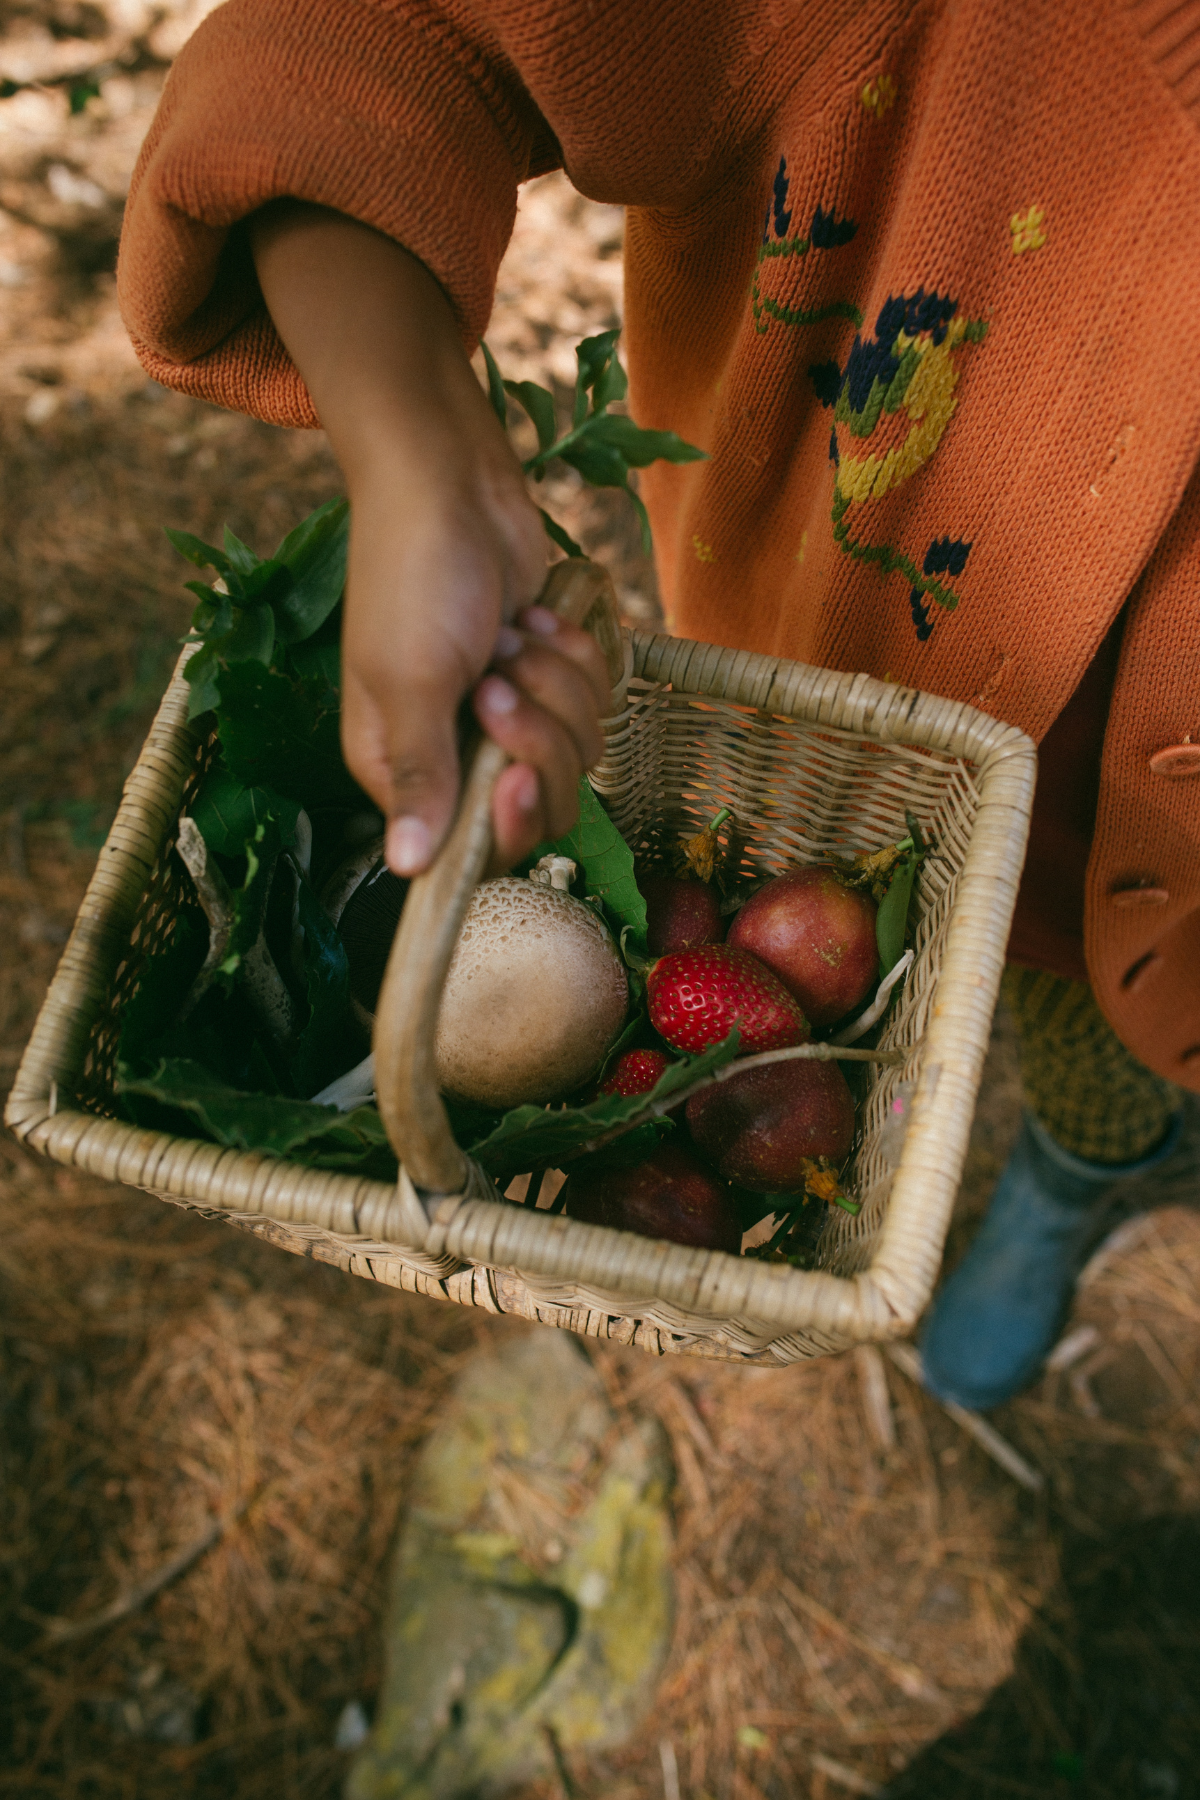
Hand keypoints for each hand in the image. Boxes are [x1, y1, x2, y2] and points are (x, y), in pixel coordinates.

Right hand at [249, 201, 610, 874]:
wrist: (453, 481)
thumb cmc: (414, 574)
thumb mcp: (410, 679)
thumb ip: (419, 775)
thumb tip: (406, 869)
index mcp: (402, 768)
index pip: (473, 846)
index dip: (506, 819)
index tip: (511, 774)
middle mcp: (454, 752)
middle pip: (540, 805)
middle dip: (540, 738)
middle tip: (503, 677)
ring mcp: (508, 714)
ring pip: (577, 751)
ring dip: (559, 686)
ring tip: (516, 635)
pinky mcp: (549, 676)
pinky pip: (596, 702)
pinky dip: (578, 657)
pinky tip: (539, 619)